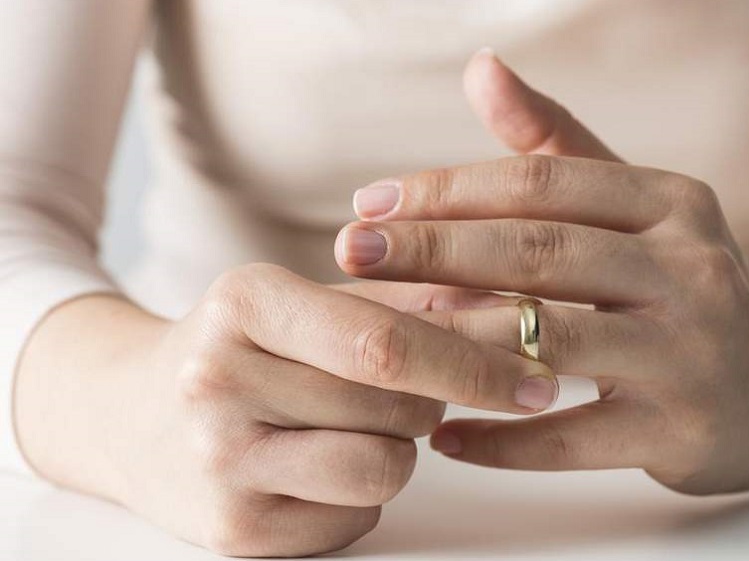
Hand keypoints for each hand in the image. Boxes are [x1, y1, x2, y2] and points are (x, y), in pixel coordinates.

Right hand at [14, 264, 554, 556]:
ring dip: (399, 447)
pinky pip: (356, 516)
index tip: (538, 377)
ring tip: (354, 423)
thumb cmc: (243, 347)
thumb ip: (407, 297)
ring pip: (386, 467)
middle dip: (435, 400)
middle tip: (415, 389)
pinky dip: (361, 492)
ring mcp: (220, 465)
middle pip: (398, 407)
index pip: (387, 342)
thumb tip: (517, 309)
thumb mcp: (306, 298)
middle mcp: (218, 383)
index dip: (477, 362)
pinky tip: (318, 464)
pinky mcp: (232, 532)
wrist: (129, 413)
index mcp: (243, 304)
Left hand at [335, 50, 748, 493]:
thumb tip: (482, 69)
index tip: (369, 205)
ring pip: (552, 341)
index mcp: (672, 203)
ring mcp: (689, 355)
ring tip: (383, 342)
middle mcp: (690, 271)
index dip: (448, 191)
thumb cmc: (682, 288)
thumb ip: (557, 143)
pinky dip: (501, 440)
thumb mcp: (639, 209)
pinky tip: (446, 434)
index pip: (542, 183)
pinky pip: (570, 437)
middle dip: (434, 250)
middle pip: (540, 252)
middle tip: (352, 255)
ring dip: (455, 342)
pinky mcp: (678, 432)